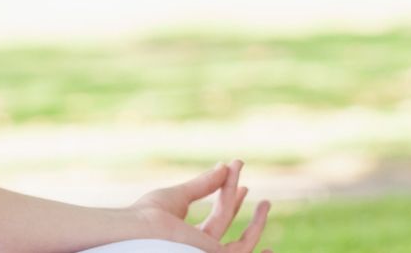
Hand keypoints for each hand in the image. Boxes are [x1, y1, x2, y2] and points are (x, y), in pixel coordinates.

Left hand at [126, 159, 273, 252]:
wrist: (140, 232)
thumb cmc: (149, 215)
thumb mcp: (178, 196)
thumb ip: (203, 185)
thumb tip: (224, 166)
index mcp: (187, 237)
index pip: (215, 218)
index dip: (228, 194)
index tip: (235, 171)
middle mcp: (198, 249)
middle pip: (225, 225)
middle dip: (238, 203)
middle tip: (247, 183)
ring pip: (241, 244)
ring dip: (256, 223)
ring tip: (266, 202)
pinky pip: (243, 252)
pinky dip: (257, 241)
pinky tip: (270, 244)